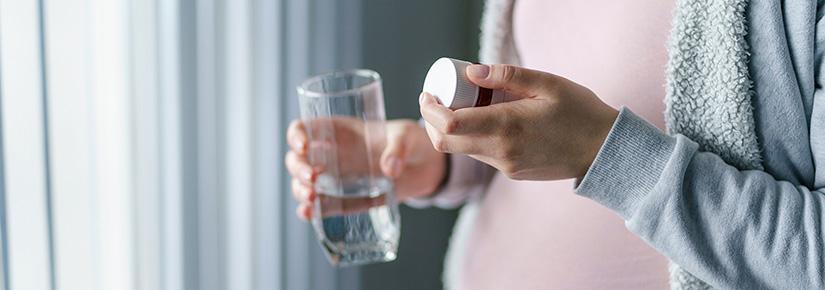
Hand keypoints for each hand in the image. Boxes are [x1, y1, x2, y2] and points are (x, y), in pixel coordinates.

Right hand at [286, 119, 446, 219]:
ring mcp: (336, 179)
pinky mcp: (346, 200)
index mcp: (339, 131)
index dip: (297, 135)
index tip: (303, 146)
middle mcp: (331, 154)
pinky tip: (308, 214)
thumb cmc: (411, 141)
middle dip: (298, 169)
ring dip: (300, 191)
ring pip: (303, 184)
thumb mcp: (407, 136)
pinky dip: (310, 211)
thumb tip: (390, 169)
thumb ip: (398, 148)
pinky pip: (321, 206)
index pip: (305, 128)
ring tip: (311, 199)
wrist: (426, 167)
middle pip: (297, 159)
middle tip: (313, 178)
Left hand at [419, 64, 617, 180]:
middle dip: (433, 121)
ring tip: (465, 104)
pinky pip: (483, 155)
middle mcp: (502, 151)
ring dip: (454, 130)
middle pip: (446, 143)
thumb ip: (507, 76)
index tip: (428, 94)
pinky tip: (488, 120)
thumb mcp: (547, 83)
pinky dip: (474, 138)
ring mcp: (506, 166)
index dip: (430, 110)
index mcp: (507, 126)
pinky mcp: (512, 173)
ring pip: (463, 150)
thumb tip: (471, 72)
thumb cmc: (580, 112)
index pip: (450, 125)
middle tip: (436, 99)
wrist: (605, 150)